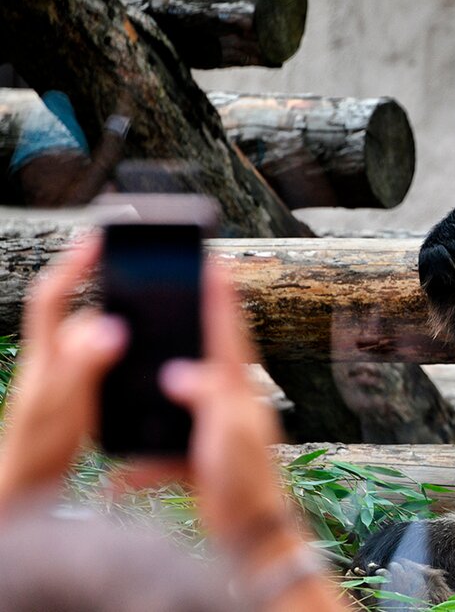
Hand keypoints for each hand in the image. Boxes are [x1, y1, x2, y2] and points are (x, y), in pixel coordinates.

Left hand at [0, 237, 126, 506]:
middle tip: (151, 282)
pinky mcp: (83, 389)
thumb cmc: (38, 446)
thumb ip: (86, 364)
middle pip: (88, 314)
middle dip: (117, 299)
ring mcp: (69, 373)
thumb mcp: (64, 404)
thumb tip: (113, 327)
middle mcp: (57, 355)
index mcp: (47, 352)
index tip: (97, 239)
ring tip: (156, 329)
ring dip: (127, 334)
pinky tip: (148, 365)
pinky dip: (127, 358)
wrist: (30, 484)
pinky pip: (108, 362)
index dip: (74, 264)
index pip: (53, 296)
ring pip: (102, 339)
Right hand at [155, 264, 301, 558]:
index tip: (218, 263)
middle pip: (212, 354)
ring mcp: (216, 427)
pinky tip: (125, 478)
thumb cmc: (246, 479)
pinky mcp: (201, 455)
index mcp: (239, 390)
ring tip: (157, 365)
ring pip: (187, 398)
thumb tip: (176, 373)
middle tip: (199, 288)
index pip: (229, 334)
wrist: (252, 531)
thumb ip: (206, 397)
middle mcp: (230, 403)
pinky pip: (169, 447)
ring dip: (168, 388)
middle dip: (203, 324)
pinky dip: (147, 461)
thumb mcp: (227, 432)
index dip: (221, 298)